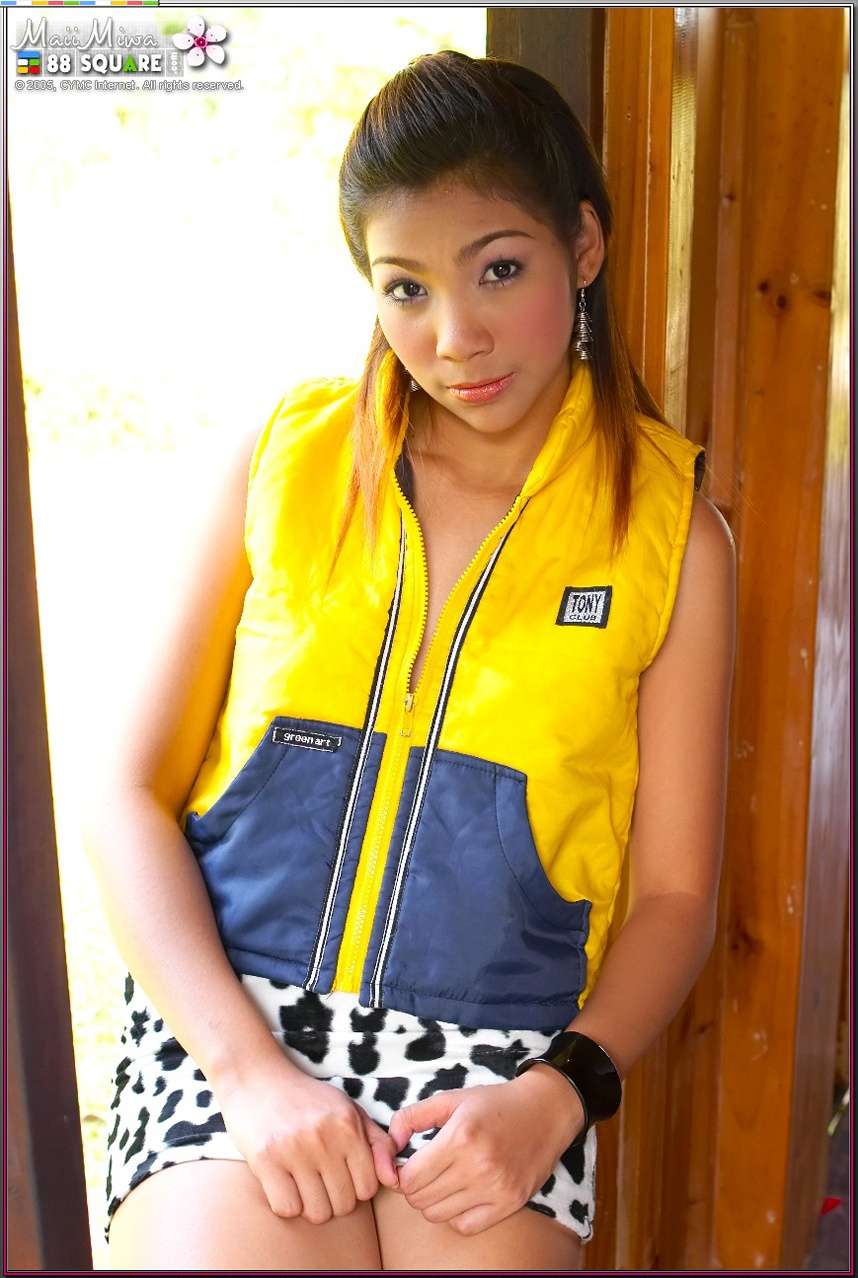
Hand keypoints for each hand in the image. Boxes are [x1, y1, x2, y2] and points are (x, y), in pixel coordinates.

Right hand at [214, 1053, 399, 1223]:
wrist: (256, 1078)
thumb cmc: (307, 1099)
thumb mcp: (349, 1109)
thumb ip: (377, 1142)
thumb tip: (393, 1178)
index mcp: (348, 1125)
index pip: (368, 1187)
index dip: (356, 1187)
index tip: (342, 1175)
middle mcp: (324, 1138)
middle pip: (343, 1204)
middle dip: (334, 1199)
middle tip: (320, 1180)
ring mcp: (294, 1150)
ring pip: (316, 1212)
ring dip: (311, 1205)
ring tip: (303, 1182)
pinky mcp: (266, 1160)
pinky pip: (287, 1208)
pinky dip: (287, 1203)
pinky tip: (284, 1183)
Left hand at [387, 1066, 585, 1235]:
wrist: (545, 1111)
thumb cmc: (494, 1104)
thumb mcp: (451, 1098)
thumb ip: (413, 1117)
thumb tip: (390, 1142)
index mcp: (460, 1136)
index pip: (410, 1178)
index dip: (402, 1174)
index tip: (409, 1165)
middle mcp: (477, 1165)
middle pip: (421, 1199)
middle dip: (415, 1187)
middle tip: (425, 1172)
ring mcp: (495, 1188)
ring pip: (438, 1215)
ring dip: (433, 1201)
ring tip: (443, 1181)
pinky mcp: (510, 1203)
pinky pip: (465, 1226)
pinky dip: (456, 1215)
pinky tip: (462, 1194)